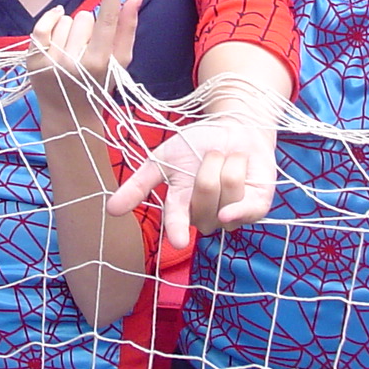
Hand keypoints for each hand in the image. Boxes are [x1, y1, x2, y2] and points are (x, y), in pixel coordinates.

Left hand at [27, 0, 141, 98]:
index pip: (107, 20)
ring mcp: (50, 61)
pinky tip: (57, 29)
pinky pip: (42, 24)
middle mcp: (73, 62)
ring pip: (65, 19)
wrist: (68, 116)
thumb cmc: (99, 85)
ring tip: (72, 52)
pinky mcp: (32, 60)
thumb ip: (128, 29)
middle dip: (89, 28)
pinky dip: (51, 20)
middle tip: (88, 50)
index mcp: (100, 63)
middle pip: (84, 17)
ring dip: (70, 30)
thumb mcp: (120, 63)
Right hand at [107, 106, 277, 248]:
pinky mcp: (257, 207)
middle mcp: (206, 215)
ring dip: (229, 166)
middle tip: (213, 153)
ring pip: (228, 196)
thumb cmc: (196, 144)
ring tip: (230, 158)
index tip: (178, 240)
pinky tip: (242, 179)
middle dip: (209, 167)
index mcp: (181, 205)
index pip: (176, 221)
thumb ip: (139, 184)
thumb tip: (111, 210)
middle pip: (205, 198)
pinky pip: (250, 210)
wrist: (234, 127)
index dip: (177, 229)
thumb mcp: (163, 159)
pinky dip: (244, 201)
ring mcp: (232, 214)